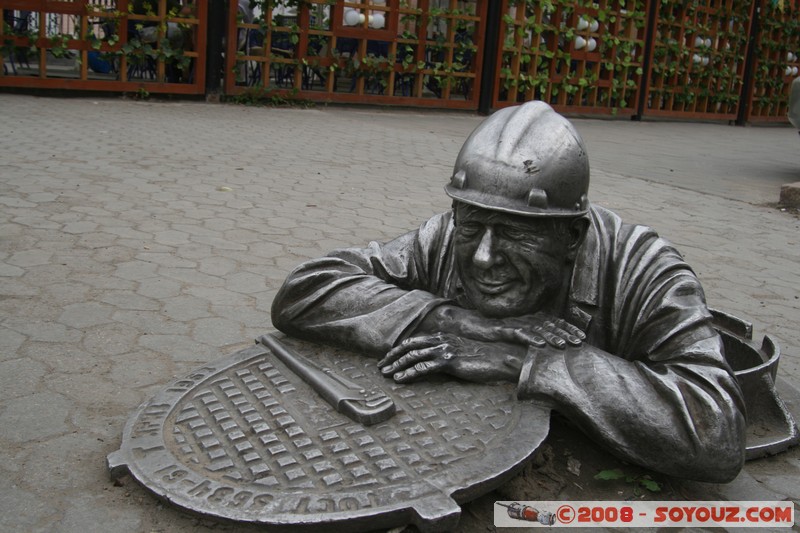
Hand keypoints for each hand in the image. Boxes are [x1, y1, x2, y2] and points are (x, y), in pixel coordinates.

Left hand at [378, 333, 524, 382]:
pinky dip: (409, 373)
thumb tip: (433, 363)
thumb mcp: (461, 352)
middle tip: (380, 367)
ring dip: (397, 365)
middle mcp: (441, 340)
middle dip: (392, 356)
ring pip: (413, 356)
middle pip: (409, 346)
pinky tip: (400, 379)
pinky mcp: (450, 361)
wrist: (501, 358)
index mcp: (442, 336)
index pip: (414, 341)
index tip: (388, 358)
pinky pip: (424, 367)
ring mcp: (445, 349)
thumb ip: (446, 353)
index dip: (398, 349)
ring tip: (386, 374)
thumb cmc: (483, 358)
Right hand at [416, 305, 584, 348]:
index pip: (552, 322)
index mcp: (527, 319)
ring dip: (552, 337)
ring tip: (565, 345)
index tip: (582, 338)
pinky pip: (518, 333)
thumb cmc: (489, 333)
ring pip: (536, 328)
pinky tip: (540, 345)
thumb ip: (527, 342)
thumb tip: (544, 353)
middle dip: (566, 333)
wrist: (465, 325)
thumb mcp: (511, 338)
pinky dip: (530, 338)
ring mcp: (512, 323)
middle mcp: (522, 319)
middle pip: (549, 324)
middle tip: (580, 342)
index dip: (568, 328)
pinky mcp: (501, 328)